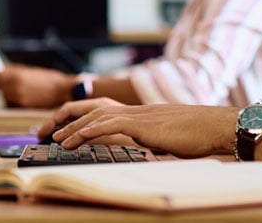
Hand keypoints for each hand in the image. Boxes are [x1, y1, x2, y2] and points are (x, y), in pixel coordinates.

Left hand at [0, 63, 71, 107]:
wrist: (62, 91)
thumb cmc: (49, 79)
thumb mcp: (31, 70)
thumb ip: (15, 71)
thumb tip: (2, 69)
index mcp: (17, 75)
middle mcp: (16, 87)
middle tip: (1, 77)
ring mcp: (19, 97)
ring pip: (4, 93)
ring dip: (5, 89)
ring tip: (14, 85)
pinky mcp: (23, 105)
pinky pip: (12, 100)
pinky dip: (12, 96)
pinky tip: (20, 92)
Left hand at [48, 101, 238, 158]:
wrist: (217, 127)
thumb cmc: (200, 136)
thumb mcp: (169, 141)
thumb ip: (153, 143)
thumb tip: (146, 153)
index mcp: (140, 115)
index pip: (102, 111)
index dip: (80, 119)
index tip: (62, 130)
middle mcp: (136, 111)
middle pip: (91, 109)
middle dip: (65, 119)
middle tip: (44, 132)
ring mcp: (139, 116)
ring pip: (96, 116)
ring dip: (72, 127)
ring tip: (54, 138)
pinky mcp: (143, 125)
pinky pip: (110, 124)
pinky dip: (90, 130)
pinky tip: (76, 138)